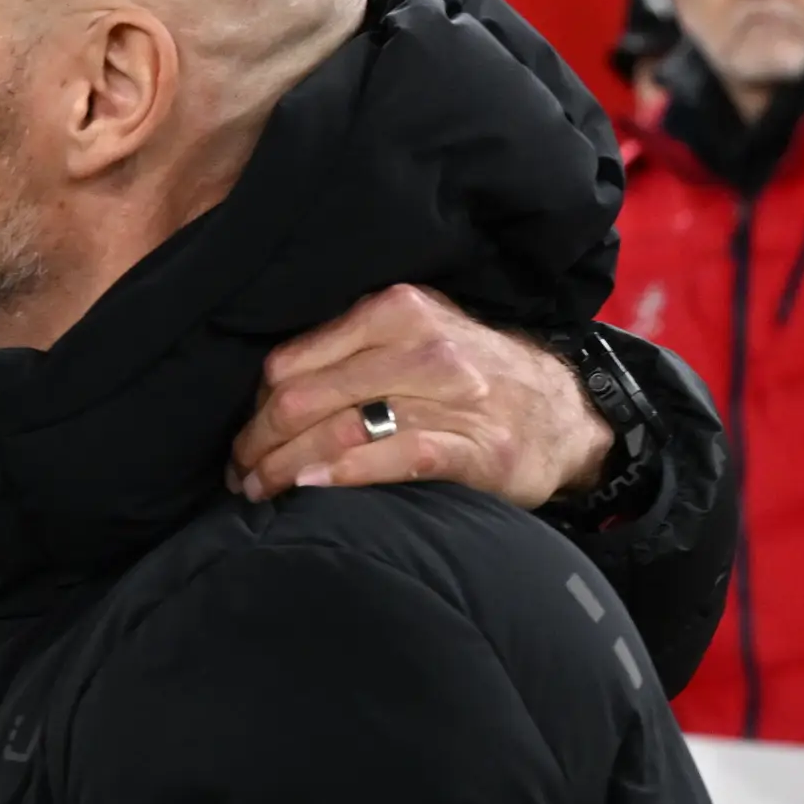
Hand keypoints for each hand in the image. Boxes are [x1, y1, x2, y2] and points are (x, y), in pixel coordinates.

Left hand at [228, 283, 615, 507]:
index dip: (253, 409)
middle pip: (303, 400)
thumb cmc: (468, 377)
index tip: (240, 442)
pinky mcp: (477, 447)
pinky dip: (343, 476)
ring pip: (338, 430)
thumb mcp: (412, 337)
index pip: (291, 363)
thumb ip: (346, 353)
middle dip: (258, 445)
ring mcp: (453, 396)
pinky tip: (312, 490)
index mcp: (393, 311)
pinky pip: (394, 458)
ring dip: (285, 469)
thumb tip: (262, 396)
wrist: (565, 410)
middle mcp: (421, 346)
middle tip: (239, 476)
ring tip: (261, 493)